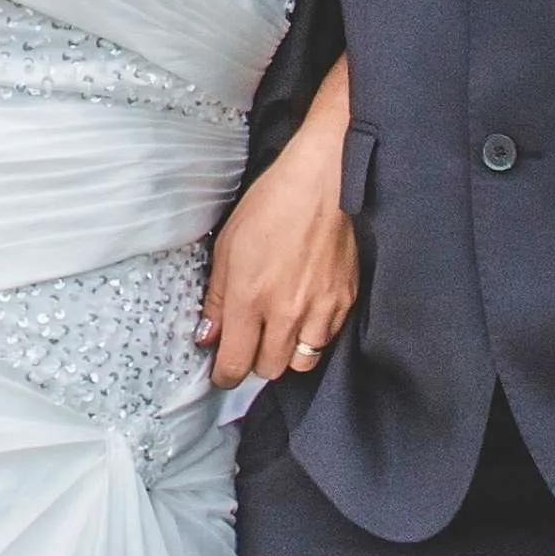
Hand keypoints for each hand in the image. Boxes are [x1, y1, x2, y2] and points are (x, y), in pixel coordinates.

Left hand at [200, 64, 357, 387]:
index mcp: (251, 298)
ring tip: (279, 330)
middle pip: (269, 370)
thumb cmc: (273, 203)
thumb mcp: (228, 244)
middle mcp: (287, 313)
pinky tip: (306, 313)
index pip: (235, 364)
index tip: (221, 370)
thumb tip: (209, 335)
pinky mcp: (345, 301)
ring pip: (301, 362)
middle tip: (249, 341)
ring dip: (287, 352)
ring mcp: (321, 310)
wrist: (326, 181)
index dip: (224, 374)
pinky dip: (314, 335)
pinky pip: (327, 339)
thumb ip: (218, 297)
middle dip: (254, 361)